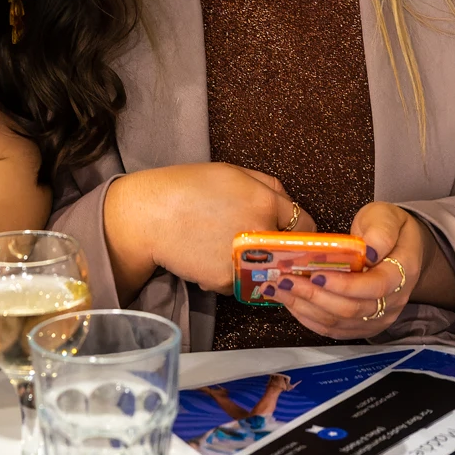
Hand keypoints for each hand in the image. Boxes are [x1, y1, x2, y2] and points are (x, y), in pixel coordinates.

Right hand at [104, 163, 314, 299]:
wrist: (149, 215)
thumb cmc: (187, 187)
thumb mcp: (232, 172)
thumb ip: (269, 186)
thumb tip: (291, 208)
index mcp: (265, 202)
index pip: (305, 225)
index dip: (299, 230)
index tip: (292, 234)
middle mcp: (260, 233)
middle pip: (290, 252)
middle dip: (281, 249)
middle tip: (260, 242)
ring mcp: (245, 260)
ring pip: (267, 269)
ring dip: (258, 263)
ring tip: (228, 246)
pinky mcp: (227, 282)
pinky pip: (242, 281)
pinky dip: (233, 273)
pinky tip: (211, 256)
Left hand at [274, 202, 424, 337]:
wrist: (398, 247)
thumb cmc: (388, 228)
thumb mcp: (387, 218)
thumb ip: (381, 232)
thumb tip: (368, 250)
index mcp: (402, 273)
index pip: (374, 287)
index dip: (344, 285)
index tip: (315, 275)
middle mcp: (392, 302)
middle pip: (351, 310)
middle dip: (314, 296)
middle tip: (286, 281)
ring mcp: (377, 317)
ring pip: (339, 322)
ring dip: (306, 308)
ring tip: (279, 289)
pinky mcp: (362, 325)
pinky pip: (334, 329)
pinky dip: (309, 317)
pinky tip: (290, 302)